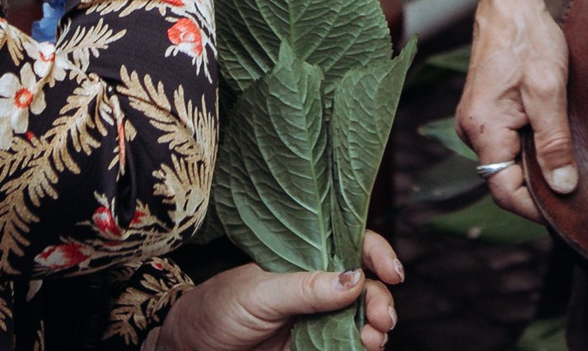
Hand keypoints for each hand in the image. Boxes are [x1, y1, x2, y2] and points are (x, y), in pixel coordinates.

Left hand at [151, 235, 403, 350]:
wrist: (194, 350)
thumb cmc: (218, 309)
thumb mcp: (261, 293)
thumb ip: (307, 287)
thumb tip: (355, 279)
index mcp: (305, 259)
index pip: (351, 246)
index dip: (377, 254)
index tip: (393, 273)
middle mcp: (317, 287)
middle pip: (366, 286)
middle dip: (382, 300)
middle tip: (382, 319)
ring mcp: (318, 318)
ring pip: (363, 317)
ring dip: (376, 326)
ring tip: (373, 338)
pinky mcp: (315, 347)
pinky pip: (349, 345)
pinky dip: (363, 347)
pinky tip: (364, 349)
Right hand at [458, 0, 573, 220]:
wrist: (511, 4)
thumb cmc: (528, 39)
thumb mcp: (549, 92)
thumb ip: (554, 143)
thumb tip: (562, 188)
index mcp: (483, 130)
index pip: (504, 191)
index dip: (537, 207)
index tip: (569, 212)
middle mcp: (472, 131)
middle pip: (505, 180)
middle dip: (540, 187)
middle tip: (578, 188)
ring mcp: (478, 121)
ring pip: (509, 161)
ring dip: (537, 164)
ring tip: (570, 161)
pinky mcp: (487, 112)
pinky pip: (508, 142)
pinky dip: (531, 146)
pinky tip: (555, 139)